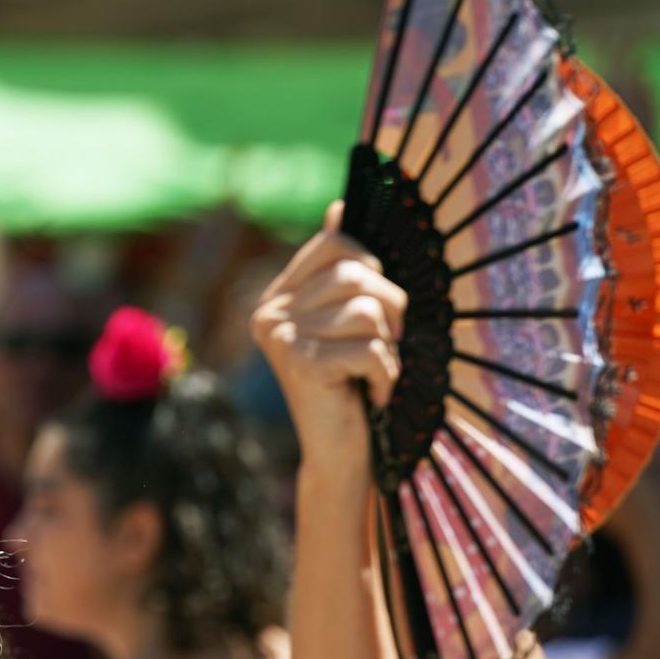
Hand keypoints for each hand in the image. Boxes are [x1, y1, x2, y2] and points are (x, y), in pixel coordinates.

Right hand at [250, 201, 406, 476]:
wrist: (340, 453)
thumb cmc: (354, 383)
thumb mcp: (349, 321)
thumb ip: (343, 270)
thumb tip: (340, 206)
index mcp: (278, 296)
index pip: (338, 243)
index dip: (374, 268)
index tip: (374, 311)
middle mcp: (268, 313)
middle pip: (358, 274)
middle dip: (390, 310)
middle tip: (383, 347)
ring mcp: (280, 338)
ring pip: (369, 310)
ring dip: (389, 346)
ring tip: (374, 372)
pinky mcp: (299, 365)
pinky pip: (371, 347)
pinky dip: (386, 374)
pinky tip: (372, 393)